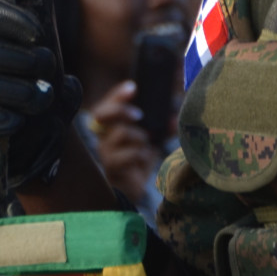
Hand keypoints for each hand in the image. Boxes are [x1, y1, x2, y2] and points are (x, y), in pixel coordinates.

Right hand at [85, 82, 160, 204]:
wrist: (133, 188)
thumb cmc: (140, 156)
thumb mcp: (152, 136)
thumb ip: (163, 124)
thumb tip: (175, 117)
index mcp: (110, 123)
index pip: (106, 103)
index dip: (117, 94)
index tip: (133, 87)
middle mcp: (103, 135)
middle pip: (101, 114)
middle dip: (122, 109)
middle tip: (139, 115)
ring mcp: (105, 151)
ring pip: (121, 133)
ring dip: (141, 135)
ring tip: (148, 142)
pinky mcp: (112, 167)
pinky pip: (130, 154)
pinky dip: (143, 154)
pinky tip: (146, 157)